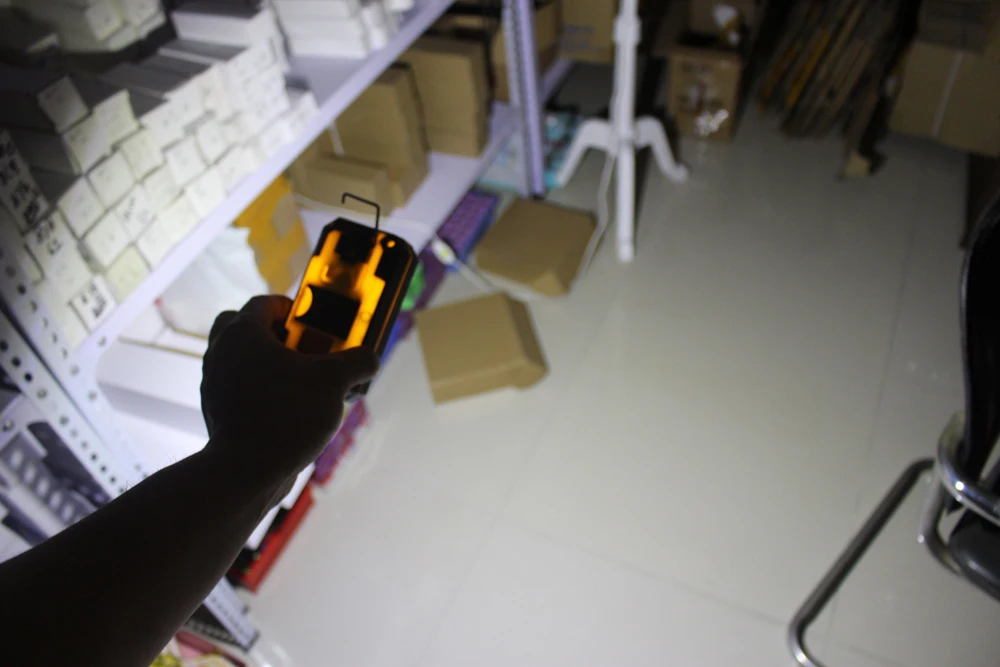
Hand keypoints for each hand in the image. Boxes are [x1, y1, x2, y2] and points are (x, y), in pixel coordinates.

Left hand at [201, 295, 377, 484]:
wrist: (246, 471)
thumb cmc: (286, 416)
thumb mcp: (334, 382)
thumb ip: (358, 362)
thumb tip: (370, 359)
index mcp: (242, 333)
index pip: (266, 303)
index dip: (295, 309)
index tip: (316, 324)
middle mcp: (221, 353)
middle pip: (246, 328)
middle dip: (277, 335)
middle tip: (304, 350)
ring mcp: (214, 384)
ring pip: (242, 360)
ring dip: (271, 365)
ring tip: (304, 384)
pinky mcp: (218, 412)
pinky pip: (240, 389)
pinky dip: (263, 391)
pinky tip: (291, 411)